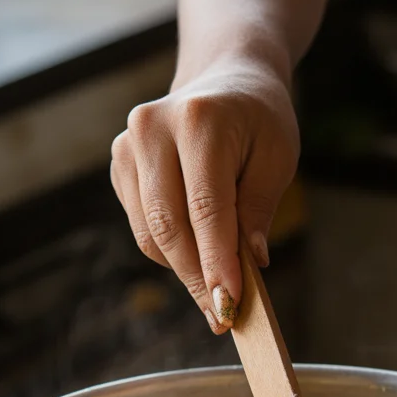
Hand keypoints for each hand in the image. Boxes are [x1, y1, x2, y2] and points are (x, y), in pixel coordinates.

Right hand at [110, 57, 299, 331]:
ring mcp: (128, 146)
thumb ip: (258, 210)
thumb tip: (248, 266)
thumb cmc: (259, 120)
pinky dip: (170, 249)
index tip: (228, 307)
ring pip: (150, 234)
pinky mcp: (119, 164)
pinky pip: (142, 226)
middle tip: (222, 316)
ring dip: (184, 269)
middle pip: (169, 226)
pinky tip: (197, 249)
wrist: (225, 79)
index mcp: (199, 120)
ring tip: (216, 288)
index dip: (216, 263)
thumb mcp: (278, 157)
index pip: (205, 208)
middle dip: (197, 278)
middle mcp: (152, 129)